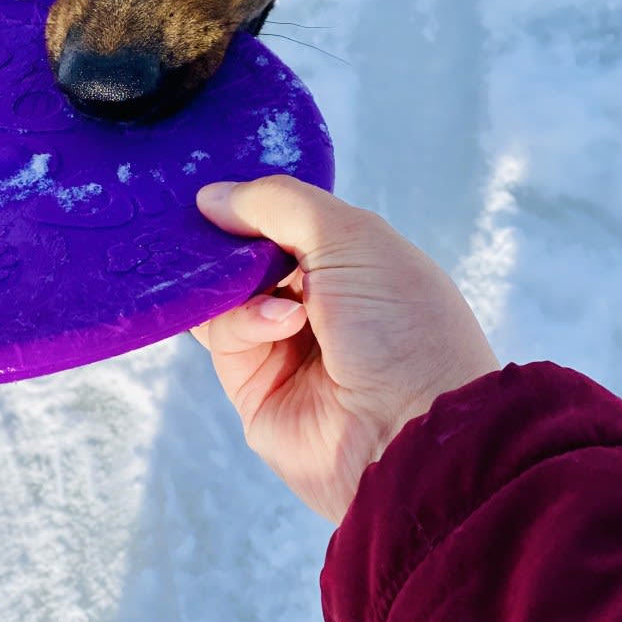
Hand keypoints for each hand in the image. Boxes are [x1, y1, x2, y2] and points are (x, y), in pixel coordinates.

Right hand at [193, 176, 498, 523]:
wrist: (412, 430)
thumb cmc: (400, 321)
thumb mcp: (351, 237)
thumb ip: (279, 205)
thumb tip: (211, 197)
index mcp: (354, 263)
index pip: (287, 222)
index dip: (253, 205)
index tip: (216, 192)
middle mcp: (319, 303)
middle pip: (248, 258)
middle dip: (230, 242)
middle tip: (209, 227)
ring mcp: (285, 347)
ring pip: (226, 295)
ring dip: (239, 284)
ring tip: (277, 294)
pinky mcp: (255, 388)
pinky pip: (224, 337)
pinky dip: (244, 322)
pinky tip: (282, 325)